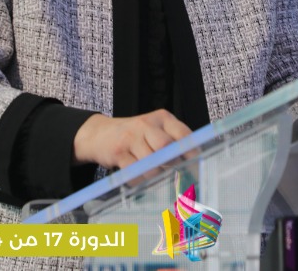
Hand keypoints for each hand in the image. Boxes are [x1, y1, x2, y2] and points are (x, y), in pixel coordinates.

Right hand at [73, 109, 192, 169]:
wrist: (100, 133)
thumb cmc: (135, 135)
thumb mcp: (155, 130)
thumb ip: (173, 142)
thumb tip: (193, 165)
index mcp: (162, 118)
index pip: (183, 134)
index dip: (192, 152)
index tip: (197, 167)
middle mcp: (146, 124)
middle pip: (166, 147)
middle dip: (173, 165)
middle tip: (177, 177)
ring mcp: (130, 137)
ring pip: (151, 163)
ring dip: (156, 175)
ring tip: (157, 178)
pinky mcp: (118, 152)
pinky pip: (134, 172)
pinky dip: (141, 180)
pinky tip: (141, 179)